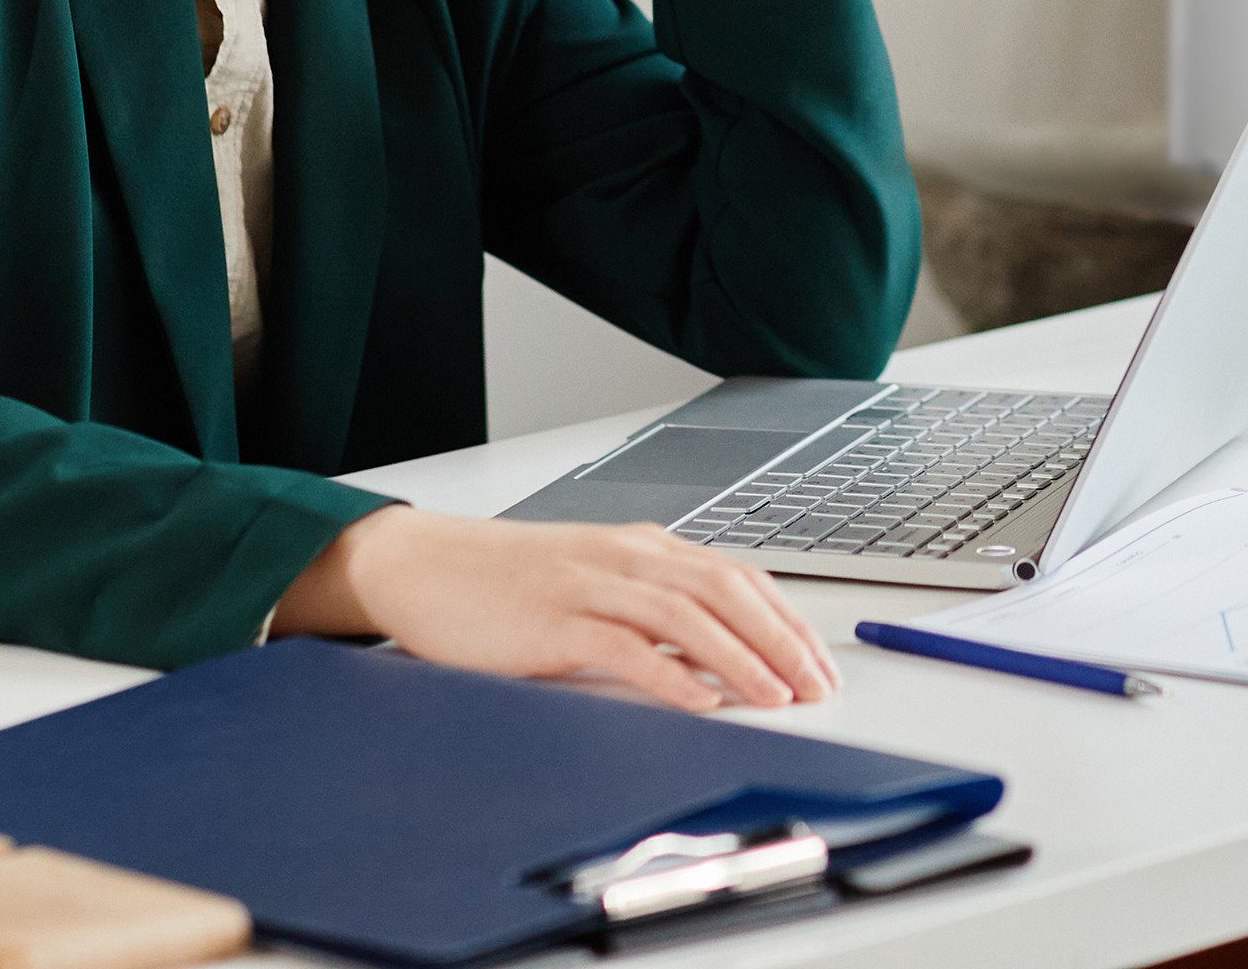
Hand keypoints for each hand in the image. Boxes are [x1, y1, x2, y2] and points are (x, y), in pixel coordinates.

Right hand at [272, 506, 838, 710]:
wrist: (428, 566)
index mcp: (642, 546)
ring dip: (741, 658)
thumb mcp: (594, 580)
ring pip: (687, 615)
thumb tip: (713, 650)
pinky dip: (670, 674)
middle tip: (817, 684)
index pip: (736, 575)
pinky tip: (701, 702)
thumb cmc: (509, 582)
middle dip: (780, 640)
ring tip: (777, 696)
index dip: (784, 618)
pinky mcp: (555, 620)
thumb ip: (648, 603)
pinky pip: (626, 646)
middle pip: (725, 591)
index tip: (818, 660)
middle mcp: (627, 556)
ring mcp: (592, 585)